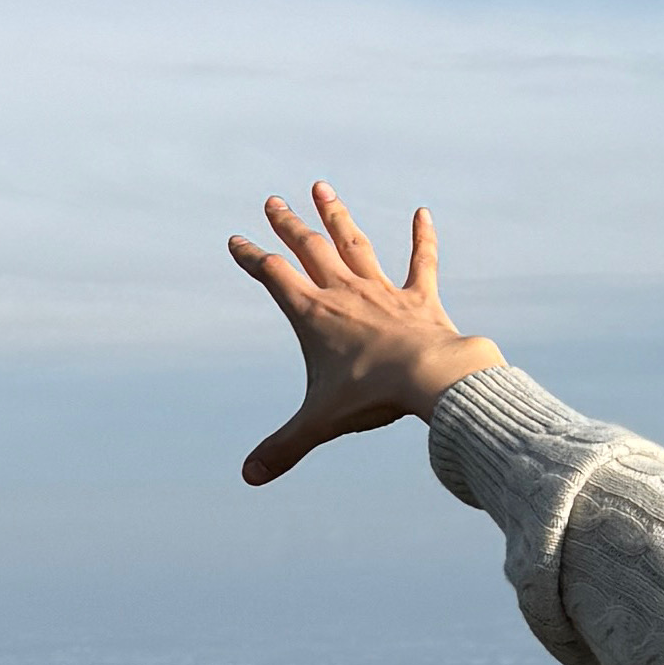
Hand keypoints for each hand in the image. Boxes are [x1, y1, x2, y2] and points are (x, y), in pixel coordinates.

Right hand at [228, 183, 498, 488]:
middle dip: (289, 225)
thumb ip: (283, 448)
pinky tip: (424, 213)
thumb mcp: (319, 422)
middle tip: (273, 200)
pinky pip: (421, 262)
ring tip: (322, 187)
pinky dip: (423, 238)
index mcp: (313, 315)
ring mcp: (383, 292)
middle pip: (310, 249)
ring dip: (337, 215)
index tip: (236, 240)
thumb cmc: (371, 396)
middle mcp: (344, 294)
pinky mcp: (420, 299)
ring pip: (355, 244)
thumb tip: (248, 477)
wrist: (427, 377)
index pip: (273, 277)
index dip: (252, 257)